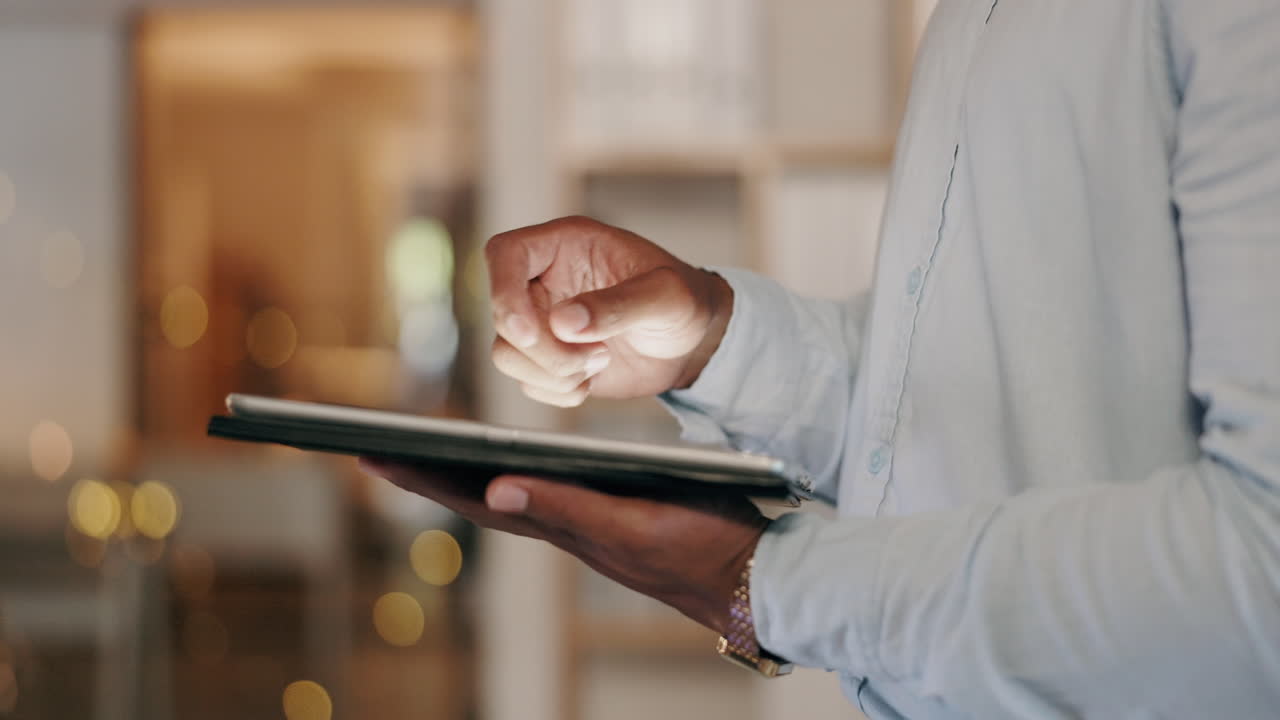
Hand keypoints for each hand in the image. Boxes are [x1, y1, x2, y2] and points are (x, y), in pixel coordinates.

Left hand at [359, 459, 767, 634]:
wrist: (750, 573)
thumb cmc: (698, 549)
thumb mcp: (632, 526)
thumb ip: (568, 509)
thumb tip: (494, 491)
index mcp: (561, 523)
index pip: (474, 497)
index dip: (421, 477)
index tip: (369, 454)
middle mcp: (563, 523)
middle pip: (478, 494)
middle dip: (425, 471)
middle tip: (372, 449)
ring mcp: (583, 521)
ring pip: (505, 493)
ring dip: (459, 474)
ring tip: (421, 454)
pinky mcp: (607, 514)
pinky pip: (541, 491)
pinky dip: (507, 475)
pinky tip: (502, 468)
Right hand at [486, 216, 733, 405]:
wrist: (694, 342)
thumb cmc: (686, 300)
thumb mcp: (666, 295)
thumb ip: (619, 305)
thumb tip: (564, 323)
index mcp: (566, 245)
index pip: (505, 253)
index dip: (502, 289)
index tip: (528, 328)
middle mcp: (546, 281)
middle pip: (504, 315)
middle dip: (544, 349)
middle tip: (598, 354)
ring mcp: (543, 321)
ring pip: (507, 353)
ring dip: (552, 372)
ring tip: (600, 362)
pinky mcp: (549, 358)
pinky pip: (527, 382)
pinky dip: (558, 391)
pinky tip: (593, 379)